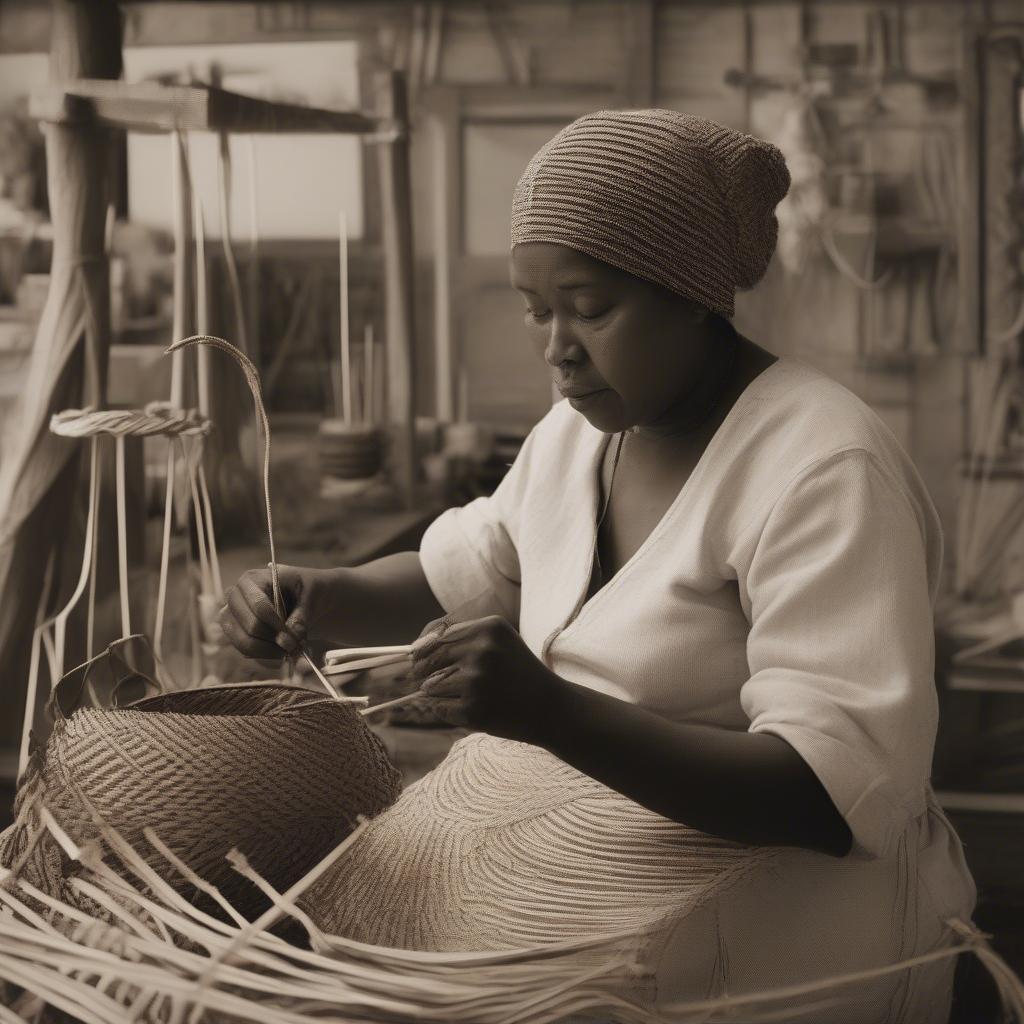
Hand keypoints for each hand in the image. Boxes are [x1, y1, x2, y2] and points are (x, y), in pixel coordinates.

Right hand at [218, 564, 330, 659]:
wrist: (306, 599)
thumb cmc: (307, 590)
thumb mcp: (312, 596)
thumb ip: (301, 617)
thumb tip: (287, 641)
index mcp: (253, 579)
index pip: (259, 606)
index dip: (277, 625)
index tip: (295, 638)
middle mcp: (235, 597)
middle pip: (250, 626)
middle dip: (275, 640)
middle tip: (296, 646)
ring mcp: (232, 617)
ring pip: (244, 643)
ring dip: (270, 652)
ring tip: (291, 650)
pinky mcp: (235, 634)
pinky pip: (245, 652)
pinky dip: (265, 656)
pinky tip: (282, 651)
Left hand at [407, 614, 565, 743]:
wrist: (550, 707)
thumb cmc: (516, 671)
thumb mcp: (496, 641)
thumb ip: (458, 636)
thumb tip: (411, 649)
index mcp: (489, 628)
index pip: (436, 636)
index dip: (421, 650)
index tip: (420, 659)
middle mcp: (483, 651)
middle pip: (428, 660)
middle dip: (425, 673)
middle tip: (442, 681)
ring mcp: (478, 682)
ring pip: (429, 687)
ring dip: (438, 693)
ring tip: (468, 694)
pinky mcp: (474, 710)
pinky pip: (439, 709)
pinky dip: (448, 711)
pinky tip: (473, 708)